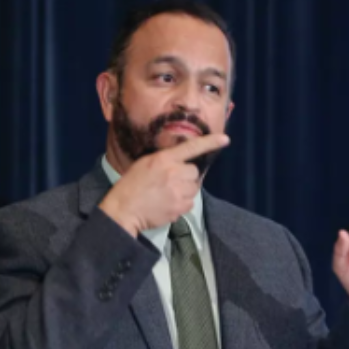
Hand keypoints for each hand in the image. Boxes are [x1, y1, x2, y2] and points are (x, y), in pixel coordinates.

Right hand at [97, 133, 230, 235]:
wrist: (124, 209)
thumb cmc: (131, 185)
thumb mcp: (144, 164)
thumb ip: (163, 160)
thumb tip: (179, 162)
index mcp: (163, 159)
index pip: (191, 147)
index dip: (209, 142)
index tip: (225, 139)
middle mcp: (173, 173)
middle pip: (194, 171)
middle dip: (186, 176)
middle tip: (170, 182)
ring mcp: (178, 191)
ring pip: (194, 188)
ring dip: (185, 190)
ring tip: (167, 194)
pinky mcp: (180, 207)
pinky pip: (190, 203)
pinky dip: (182, 204)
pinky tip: (167, 204)